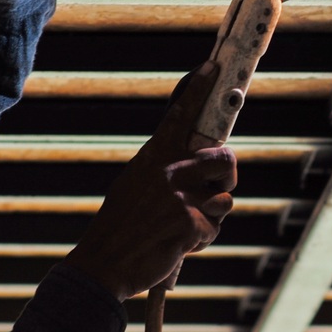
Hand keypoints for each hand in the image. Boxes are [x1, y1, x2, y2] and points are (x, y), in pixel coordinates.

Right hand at [64, 64, 238, 300]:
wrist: (104, 263)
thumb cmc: (118, 227)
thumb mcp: (132, 186)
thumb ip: (161, 171)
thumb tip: (191, 164)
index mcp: (152, 158)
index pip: (178, 117)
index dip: (197, 90)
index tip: (212, 67)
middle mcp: (168, 172)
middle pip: (223, 158)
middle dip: (227, 175)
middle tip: (219, 187)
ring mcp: (180, 197)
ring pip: (223, 199)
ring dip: (211, 216)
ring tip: (185, 226)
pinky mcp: (190, 224)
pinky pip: (214, 229)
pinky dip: (201, 241)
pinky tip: (178, 245)